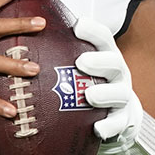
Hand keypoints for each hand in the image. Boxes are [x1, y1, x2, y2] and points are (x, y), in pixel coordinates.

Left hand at [73, 16, 141, 141]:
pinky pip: (118, 123)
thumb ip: (63, 52)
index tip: (77, 25)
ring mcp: (122, 96)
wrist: (119, 111)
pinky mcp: (123, 119)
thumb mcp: (82, 65)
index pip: (103, 39)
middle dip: (99, 61)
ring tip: (89, 95)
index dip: (92, 31)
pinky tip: (97, 128)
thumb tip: (31, 31)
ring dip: (105, 93)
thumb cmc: (91, 81)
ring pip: (119, 93)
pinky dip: (109, 126)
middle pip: (114, 63)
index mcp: (107, 55)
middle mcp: (117, 73)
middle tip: (81, 61)